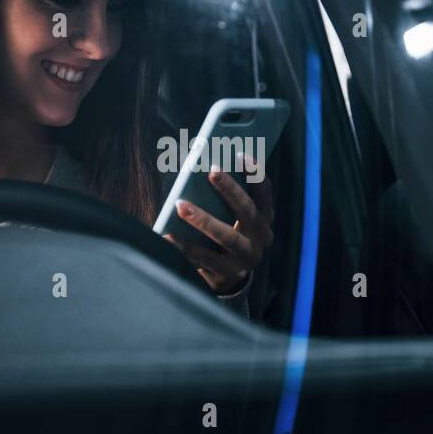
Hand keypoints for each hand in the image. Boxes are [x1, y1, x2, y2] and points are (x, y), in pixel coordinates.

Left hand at [164, 161, 273, 294]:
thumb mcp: (231, 218)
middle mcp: (260, 238)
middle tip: (212, 169)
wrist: (224, 279)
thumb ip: (224, 198)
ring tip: (180, 205)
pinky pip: (205, 259)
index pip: (264, 194)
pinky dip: (185, 247)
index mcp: (262, 219)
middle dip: (230, 189)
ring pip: (227, 237)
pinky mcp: (228, 276)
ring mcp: (245, 259)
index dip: (256, 174)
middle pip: (248, 211)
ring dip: (203, 219)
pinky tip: (168, 236)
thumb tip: (204, 168)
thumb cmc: (222, 236)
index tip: (242, 154)